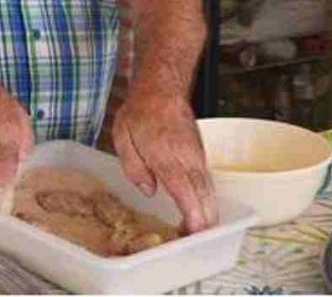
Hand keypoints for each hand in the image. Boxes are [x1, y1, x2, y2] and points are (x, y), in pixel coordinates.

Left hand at [111, 89, 217, 233]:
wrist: (161, 89)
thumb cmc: (140, 112)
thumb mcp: (123, 138)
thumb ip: (135, 168)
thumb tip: (150, 191)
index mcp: (166, 157)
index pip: (185, 192)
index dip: (192, 216)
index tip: (193, 233)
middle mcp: (187, 159)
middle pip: (203, 196)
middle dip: (203, 222)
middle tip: (196, 242)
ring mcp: (197, 156)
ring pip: (208, 190)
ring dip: (207, 212)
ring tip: (199, 233)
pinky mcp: (200, 154)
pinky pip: (206, 181)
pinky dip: (205, 198)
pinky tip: (199, 210)